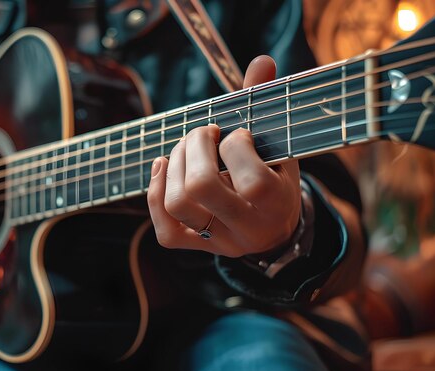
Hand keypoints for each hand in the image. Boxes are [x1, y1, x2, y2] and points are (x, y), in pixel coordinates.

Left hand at [147, 56, 300, 256]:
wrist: (276, 228)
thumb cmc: (276, 178)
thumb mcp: (280, 145)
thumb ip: (266, 104)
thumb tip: (261, 62)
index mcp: (275, 203)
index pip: (251, 178)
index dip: (236, 144)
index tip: (238, 135)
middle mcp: (246, 228)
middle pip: (201, 187)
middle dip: (194, 147)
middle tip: (203, 133)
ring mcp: (218, 240)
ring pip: (177, 204)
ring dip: (172, 165)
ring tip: (185, 147)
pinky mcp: (197, 245)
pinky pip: (165, 229)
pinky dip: (155, 193)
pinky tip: (162, 167)